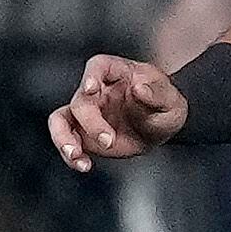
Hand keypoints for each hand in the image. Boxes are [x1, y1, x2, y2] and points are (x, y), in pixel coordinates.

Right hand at [47, 55, 186, 172]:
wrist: (160, 126)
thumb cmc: (164, 105)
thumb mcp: (170, 99)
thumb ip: (157, 93)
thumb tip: (140, 88)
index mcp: (118, 72)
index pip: (98, 66)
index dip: (91, 75)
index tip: (91, 88)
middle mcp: (97, 90)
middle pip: (81, 100)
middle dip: (91, 122)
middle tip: (108, 140)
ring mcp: (88, 112)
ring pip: (60, 119)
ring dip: (63, 138)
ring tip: (75, 155)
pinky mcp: (84, 133)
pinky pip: (67, 141)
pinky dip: (71, 155)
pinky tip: (84, 165)